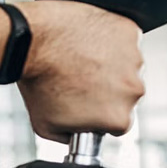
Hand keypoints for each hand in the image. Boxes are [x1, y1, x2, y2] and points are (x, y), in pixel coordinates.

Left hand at [16, 1, 144, 142]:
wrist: (32, 41)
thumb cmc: (38, 81)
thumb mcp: (46, 127)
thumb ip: (69, 136)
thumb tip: (76, 134)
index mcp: (118, 118)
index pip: (118, 123)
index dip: (100, 115)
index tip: (87, 104)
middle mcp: (133, 90)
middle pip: (126, 94)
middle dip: (107, 89)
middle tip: (80, 79)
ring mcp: (134, 58)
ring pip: (127, 66)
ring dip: (110, 64)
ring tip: (81, 60)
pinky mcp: (130, 32)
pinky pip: (126, 40)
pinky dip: (111, 41)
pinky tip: (88, 43)